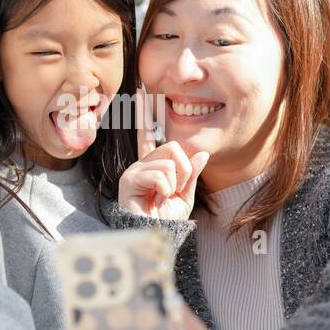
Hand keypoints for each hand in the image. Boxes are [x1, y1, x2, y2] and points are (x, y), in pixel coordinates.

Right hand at [117, 87, 208, 219]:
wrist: (155, 237)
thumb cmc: (167, 221)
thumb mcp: (185, 196)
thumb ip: (192, 174)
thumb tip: (201, 154)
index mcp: (153, 166)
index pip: (149, 136)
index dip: (145, 114)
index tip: (140, 92)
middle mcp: (141, 165)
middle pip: (172, 147)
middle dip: (184, 170)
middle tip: (174, 190)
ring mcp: (133, 171)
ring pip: (169, 162)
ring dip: (174, 184)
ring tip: (163, 198)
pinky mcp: (129, 180)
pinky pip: (159, 174)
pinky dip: (165, 189)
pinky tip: (155, 200)